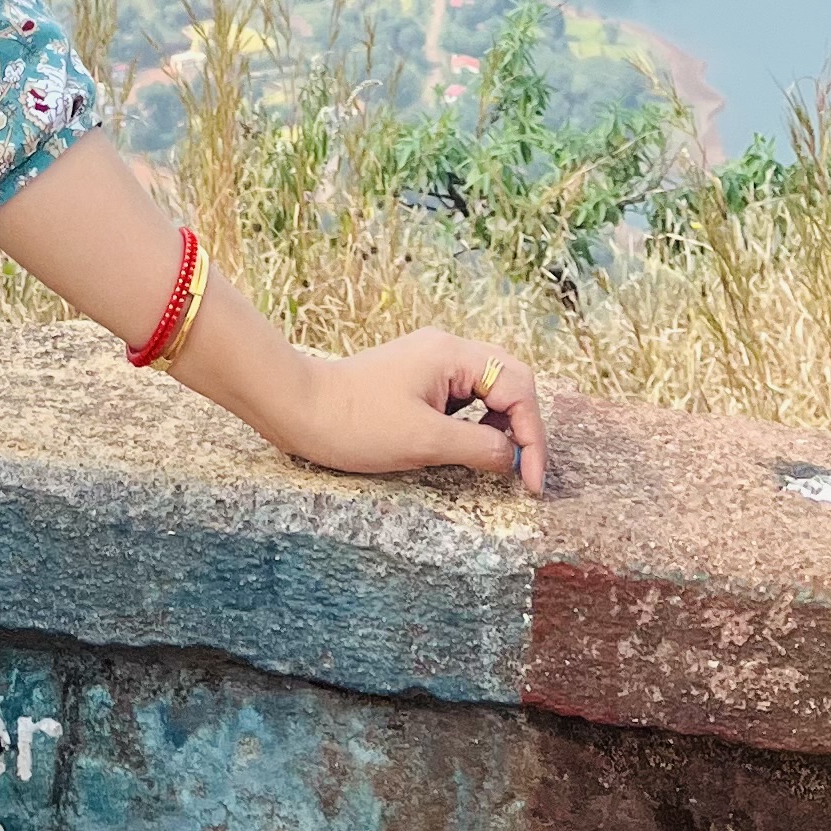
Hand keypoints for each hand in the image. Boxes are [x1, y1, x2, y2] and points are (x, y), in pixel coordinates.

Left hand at [281, 330, 546, 490]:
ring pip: (489, 388)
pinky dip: (477, 422)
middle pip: (510, 380)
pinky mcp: (417, 379)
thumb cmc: (356, 424)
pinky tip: (469, 447)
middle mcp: (446, 348)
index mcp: (451, 354)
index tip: (529, 482)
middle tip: (523, 473)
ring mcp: (430, 361)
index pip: (517, 386)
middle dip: (523, 427)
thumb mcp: (424, 442)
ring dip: (501, 425)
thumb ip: (478, 448)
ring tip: (497, 463)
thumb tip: (512, 459)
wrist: (299, 410)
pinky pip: (464, 396)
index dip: (531, 436)